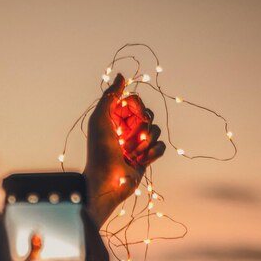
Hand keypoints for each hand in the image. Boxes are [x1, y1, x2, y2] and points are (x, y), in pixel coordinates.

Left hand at [84, 74, 165, 227]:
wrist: (106, 183)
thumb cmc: (99, 152)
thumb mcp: (99, 119)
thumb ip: (110, 96)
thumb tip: (122, 76)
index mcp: (114, 118)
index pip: (134, 101)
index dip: (138, 106)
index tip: (135, 114)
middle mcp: (126, 130)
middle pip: (148, 114)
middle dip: (143, 125)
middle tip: (132, 137)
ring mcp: (136, 144)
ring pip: (155, 130)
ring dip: (145, 142)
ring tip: (132, 154)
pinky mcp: (146, 158)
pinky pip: (161, 146)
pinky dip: (153, 153)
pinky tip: (141, 161)